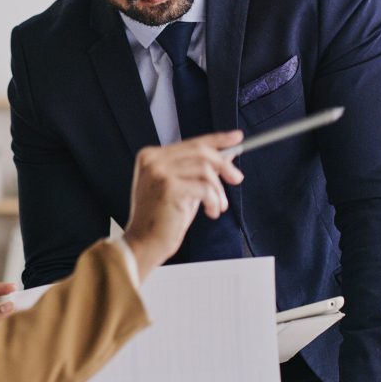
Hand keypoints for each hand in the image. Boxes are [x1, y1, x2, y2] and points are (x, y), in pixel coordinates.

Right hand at [122, 131, 244, 278]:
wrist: (143, 244)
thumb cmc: (161, 219)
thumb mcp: (181, 188)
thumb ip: (197, 171)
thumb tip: (225, 156)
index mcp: (152, 156)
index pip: (191, 142)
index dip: (218, 139)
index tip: (236, 137)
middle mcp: (153, 160)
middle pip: (201, 151)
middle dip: (224, 165)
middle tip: (236, 178)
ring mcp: (159, 172)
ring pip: (205, 170)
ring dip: (218, 190)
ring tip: (217, 206)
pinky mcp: (169, 187)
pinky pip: (205, 187)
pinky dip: (213, 200)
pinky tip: (210, 211)